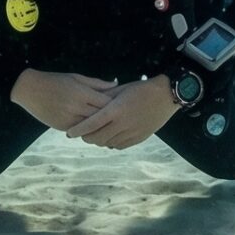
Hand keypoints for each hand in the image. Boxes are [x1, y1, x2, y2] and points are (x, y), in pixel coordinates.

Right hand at [10, 70, 117, 130]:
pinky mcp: (62, 127)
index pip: (106, 103)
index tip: (125, 105)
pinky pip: (80, 131)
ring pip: (91, 127)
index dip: (116, 105)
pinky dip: (88, 130)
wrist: (29, 90)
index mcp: (81, 93)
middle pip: (101, 117)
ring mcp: (69, 119)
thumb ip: (97, 83)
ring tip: (112, 126)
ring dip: (100, 127)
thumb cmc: (55, 80)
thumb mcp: (76, 78)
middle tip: (123, 119)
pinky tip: (96, 129)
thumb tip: (116, 84)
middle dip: (111, 118)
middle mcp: (76, 107)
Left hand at [66, 77, 182, 150]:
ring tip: (95, 135)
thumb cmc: (141, 89)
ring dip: (99, 141)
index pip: (91, 124)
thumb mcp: (121, 89)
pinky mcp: (139, 138)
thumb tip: (88, 103)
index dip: (78, 130)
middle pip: (97, 138)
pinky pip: (119, 146)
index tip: (69, 133)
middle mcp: (123, 123)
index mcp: (116, 109)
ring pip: (108, 143)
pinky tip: (110, 136)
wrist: (166, 96)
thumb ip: (104, 97)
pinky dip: (111, 143)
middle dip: (86, 138)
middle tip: (82, 134)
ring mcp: (132, 132)